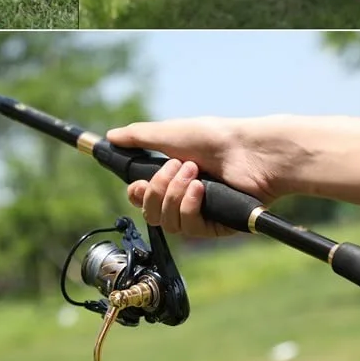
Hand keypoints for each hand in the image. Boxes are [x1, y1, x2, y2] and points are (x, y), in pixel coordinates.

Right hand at [106, 118, 285, 239]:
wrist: (249, 151)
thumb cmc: (213, 137)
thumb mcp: (169, 133)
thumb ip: (138, 137)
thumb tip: (111, 136)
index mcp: (171, 176)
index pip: (142, 197)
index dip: (137, 193)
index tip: (137, 184)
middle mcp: (182, 196)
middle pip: (149, 212)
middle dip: (156, 190)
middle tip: (174, 168)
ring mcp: (198, 212)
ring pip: (166, 221)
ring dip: (175, 194)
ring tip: (194, 172)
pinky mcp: (214, 225)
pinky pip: (188, 227)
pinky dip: (189, 205)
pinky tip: (200, 190)